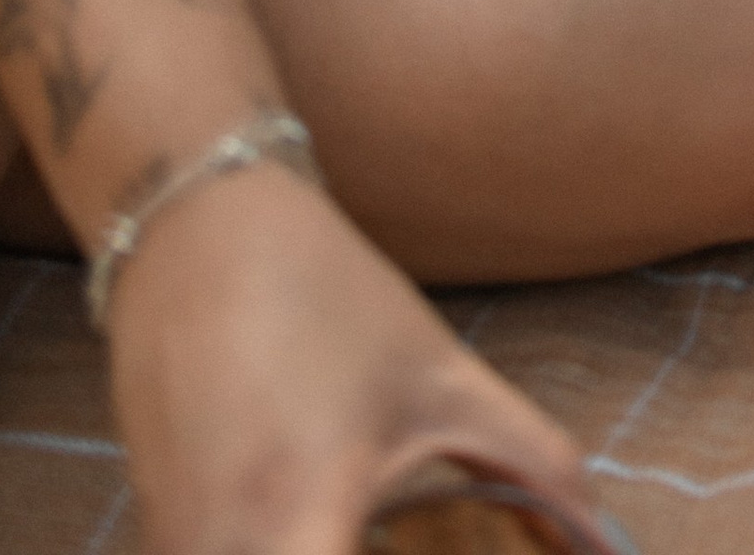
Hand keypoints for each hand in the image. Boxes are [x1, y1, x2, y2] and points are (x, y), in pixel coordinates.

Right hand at [109, 161, 590, 554]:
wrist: (199, 231)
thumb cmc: (331, 299)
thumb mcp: (443, 376)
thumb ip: (531, 460)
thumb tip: (601, 529)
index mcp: (298, 519)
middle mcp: (218, 549)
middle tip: (389, 527)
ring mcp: (172, 545)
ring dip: (308, 550)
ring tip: (358, 512)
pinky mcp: (152, 530)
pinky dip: (262, 547)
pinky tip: (310, 516)